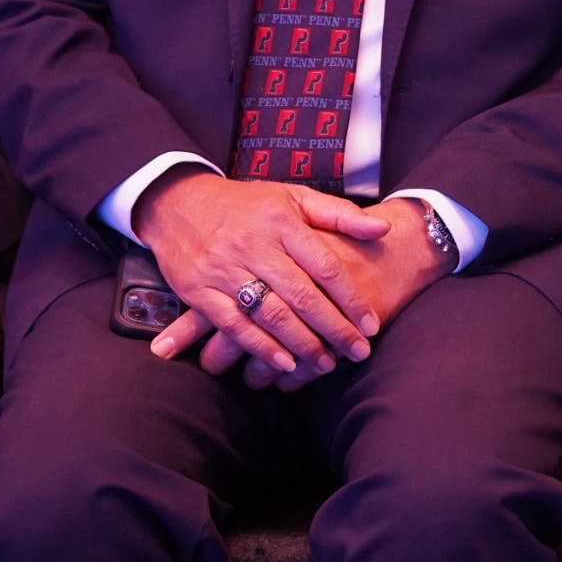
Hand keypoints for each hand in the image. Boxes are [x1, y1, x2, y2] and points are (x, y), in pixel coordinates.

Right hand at [135, 171, 390, 384]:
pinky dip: (261, 348)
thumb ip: (338, 214)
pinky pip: (235, 325)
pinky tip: (285, 364)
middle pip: (303, 295)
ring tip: (327, 364)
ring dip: (302, 344)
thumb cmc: (247, 204)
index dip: (351, 299)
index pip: (325, 266)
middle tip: (358, 352)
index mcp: (282, 222)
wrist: (179, 203)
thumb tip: (382, 229)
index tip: (371, 325)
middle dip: (335, 329)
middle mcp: (255, 245)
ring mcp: (225, 269)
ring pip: (271, 314)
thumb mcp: (293, 197)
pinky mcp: (199, 291)